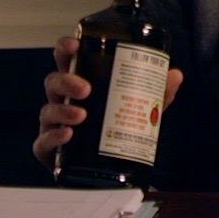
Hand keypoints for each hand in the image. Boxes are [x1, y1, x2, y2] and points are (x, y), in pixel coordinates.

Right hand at [34, 35, 182, 167]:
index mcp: (80, 84)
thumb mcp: (140, 111)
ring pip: (47, 110)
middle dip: (66, 80)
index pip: (67, 60)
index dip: (66, 48)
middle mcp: (63, 101)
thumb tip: (175, 74)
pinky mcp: (49, 150)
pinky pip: (43, 142)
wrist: (107, 173)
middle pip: (53, 81)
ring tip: (82, 115)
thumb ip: (156, 95)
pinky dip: (53, 137)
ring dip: (63, 110)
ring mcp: (53, 125)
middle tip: (86, 88)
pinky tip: (68, 135)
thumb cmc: (115, 131)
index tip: (75, 44)